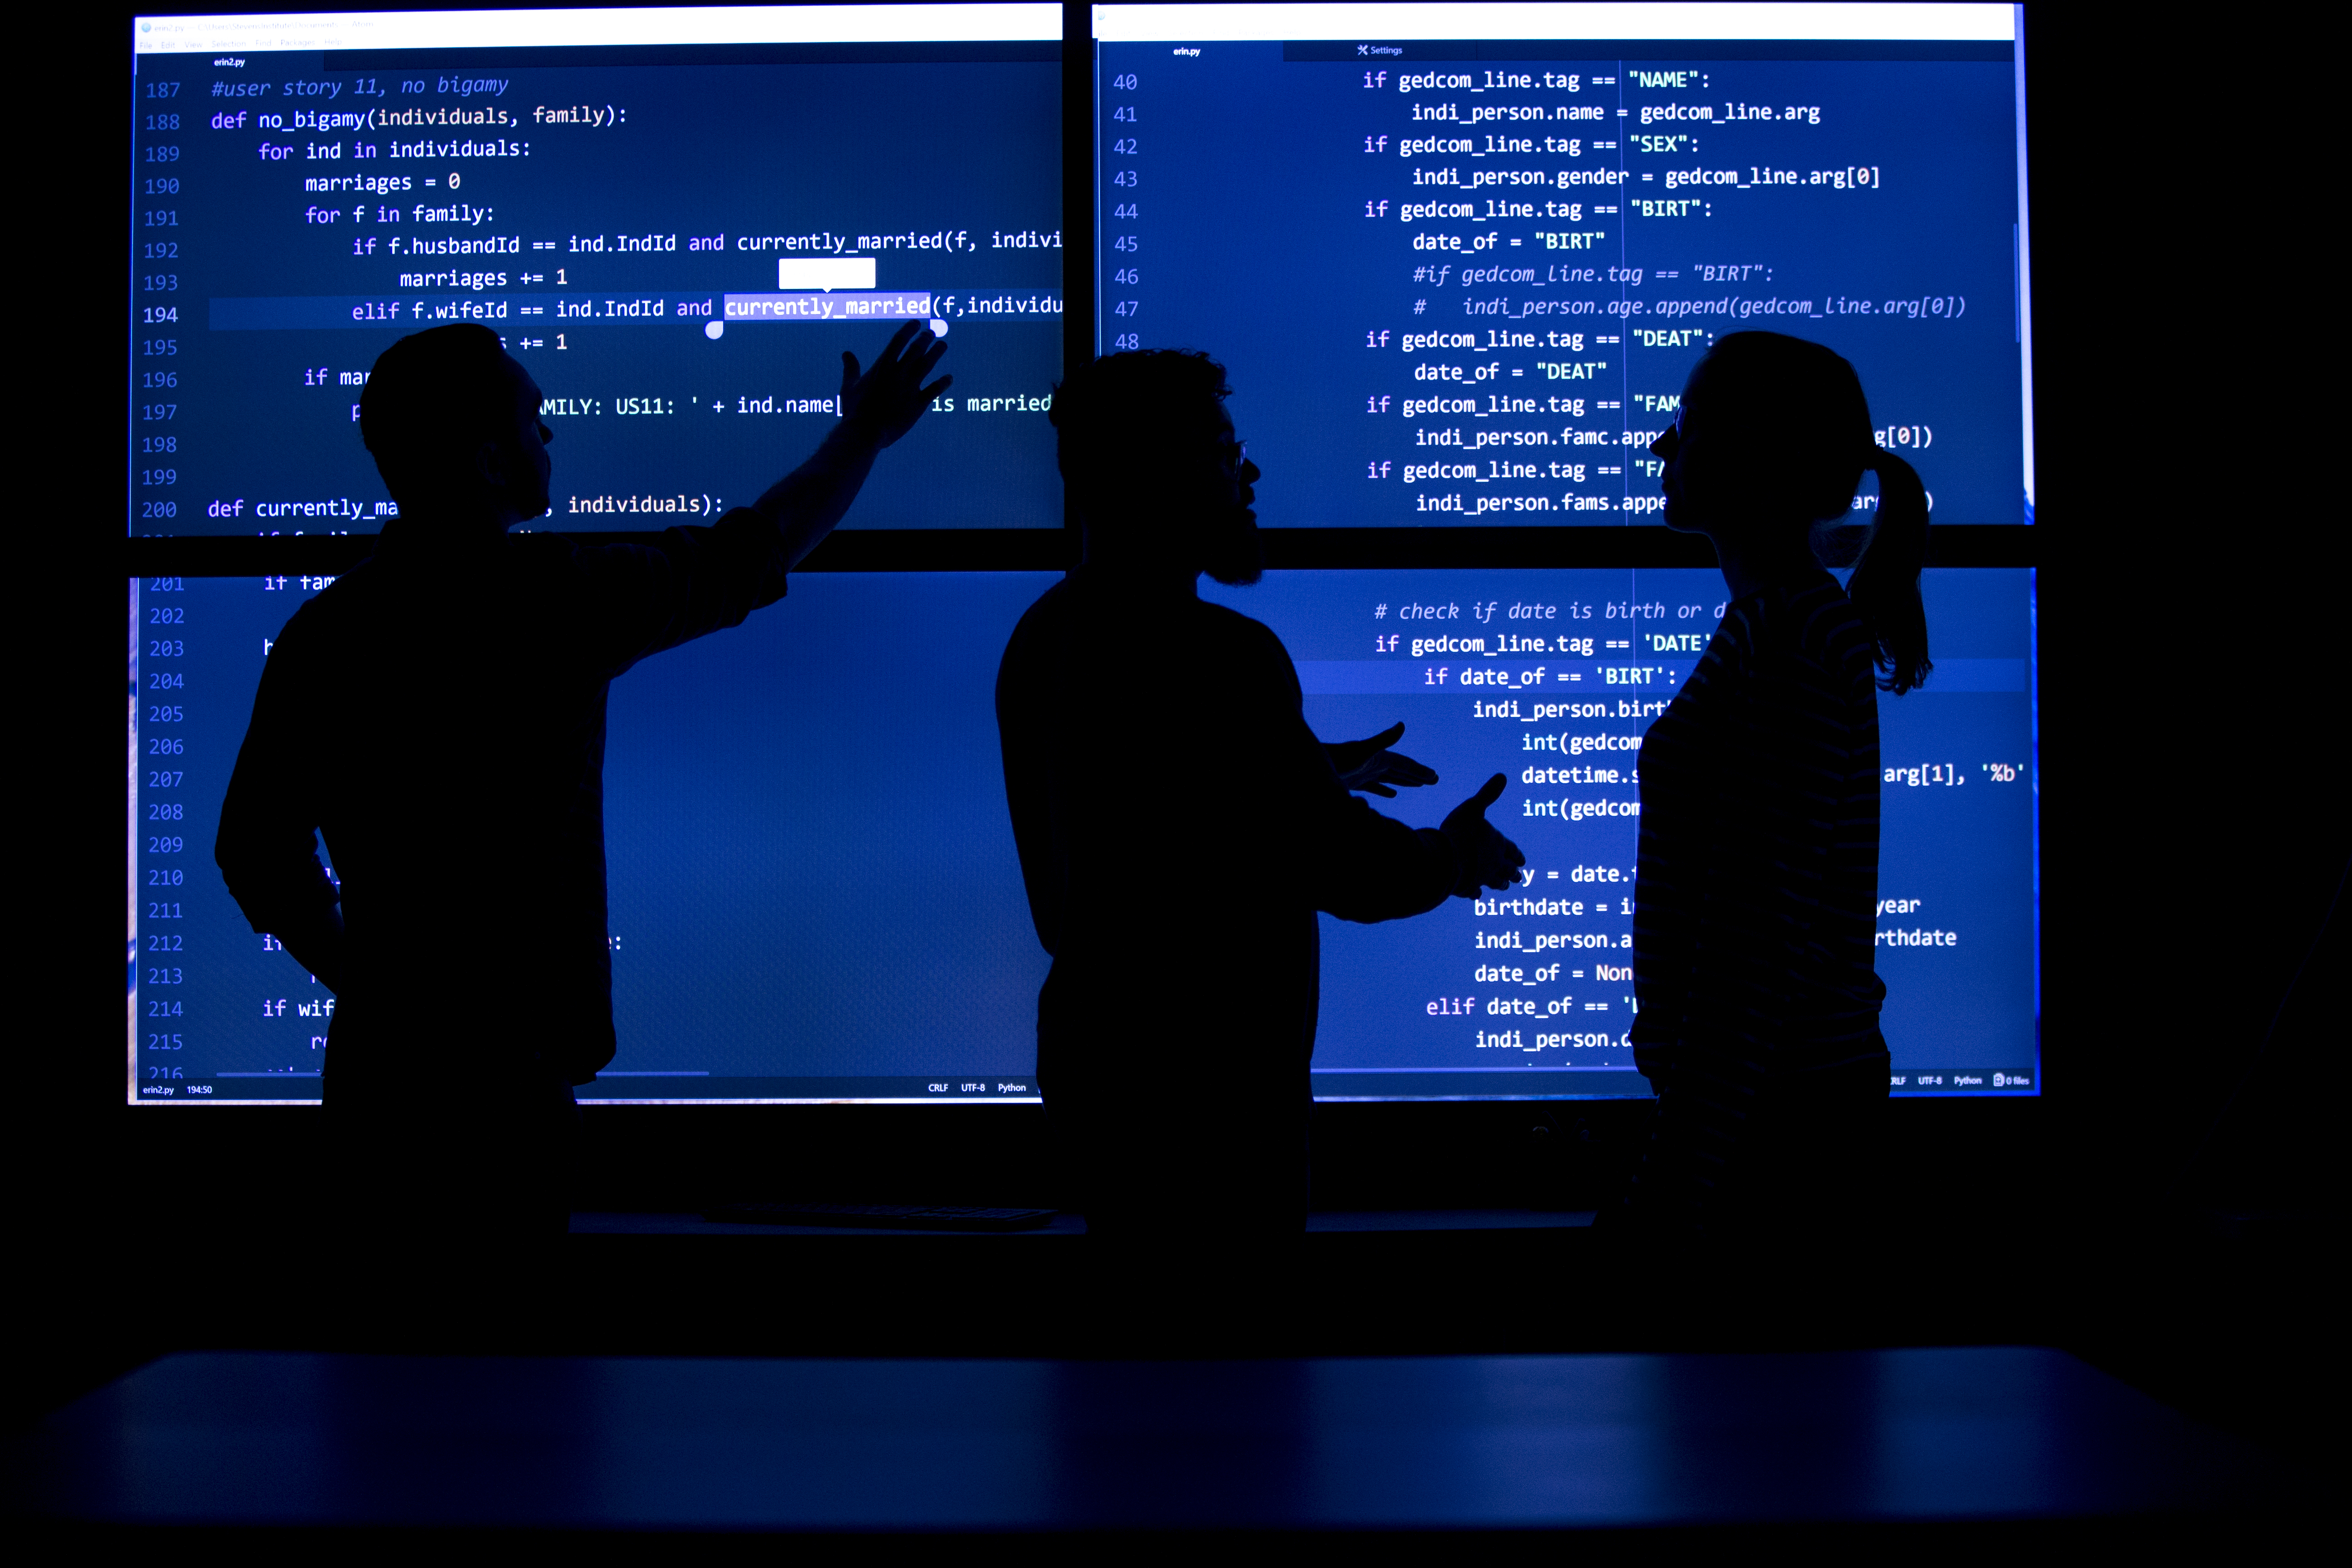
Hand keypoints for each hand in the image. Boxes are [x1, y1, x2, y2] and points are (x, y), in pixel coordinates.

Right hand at [838, 320, 951, 447]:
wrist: (866, 432)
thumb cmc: (854, 410)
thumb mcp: (848, 387)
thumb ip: (850, 368)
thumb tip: (846, 353)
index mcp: (882, 366)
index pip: (899, 341)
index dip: (909, 330)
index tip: (916, 323)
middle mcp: (899, 373)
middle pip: (916, 349)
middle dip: (925, 338)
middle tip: (931, 332)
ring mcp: (910, 388)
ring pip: (928, 364)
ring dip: (937, 352)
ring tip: (943, 344)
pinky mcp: (919, 404)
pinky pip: (935, 389)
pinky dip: (943, 382)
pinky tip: (949, 378)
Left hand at [1327, 721, 1438, 796]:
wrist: (1312, 768)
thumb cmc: (1337, 759)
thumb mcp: (1363, 750)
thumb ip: (1383, 739)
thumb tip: (1402, 725)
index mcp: (1380, 757)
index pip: (1405, 764)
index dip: (1420, 770)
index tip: (1435, 776)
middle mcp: (1374, 764)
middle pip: (1400, 770)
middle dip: (1417, 775)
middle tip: (1435, 780)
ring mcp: (1365, 773)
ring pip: (1390, 778)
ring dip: (1405, 781)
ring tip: (1419, 784)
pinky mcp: (1355, 783)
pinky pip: (1375, 787)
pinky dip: (1385, 789)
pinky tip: (1392, 794)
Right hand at [1441, 773, 1525, 897]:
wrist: (1446, 859)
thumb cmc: (1460, 831)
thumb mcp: (1474, 806)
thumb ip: (1487, 794)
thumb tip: (1503, 776)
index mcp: (1497, 844)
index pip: (1512, 850)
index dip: (1517, 855)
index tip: (1523, 861)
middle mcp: (1493, 863)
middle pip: (1507, 870)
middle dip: (1513, 873)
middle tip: (1519, 878)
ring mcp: (1481, 877)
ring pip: (1495, 882)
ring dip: (1500, 884)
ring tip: (1504, 887)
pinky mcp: (1467, 887)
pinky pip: (1474, 891)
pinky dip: (1476, 893)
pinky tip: (1476, 895)